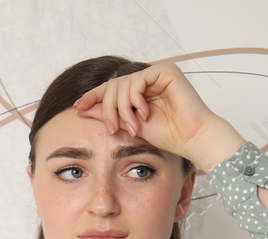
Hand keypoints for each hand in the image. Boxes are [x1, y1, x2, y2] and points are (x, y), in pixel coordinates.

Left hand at [71, 62, 221, 162]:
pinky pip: (138, 80)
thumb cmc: (166, 135)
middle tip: (113, 129)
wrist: (190, 139)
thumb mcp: (128, 125)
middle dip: (108, 109)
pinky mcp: (166, 70)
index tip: (77, 107)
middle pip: (113, 85)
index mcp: (139, 90)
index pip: (110, 88)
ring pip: (123, 84)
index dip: (93, 96)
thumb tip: (80, 107)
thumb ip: (107, 115)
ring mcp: (157, 72)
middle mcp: (147, 78)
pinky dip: (135, 100)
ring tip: (133, 127)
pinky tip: (144, 114)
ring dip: (122, 109)